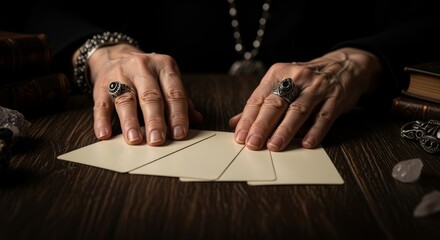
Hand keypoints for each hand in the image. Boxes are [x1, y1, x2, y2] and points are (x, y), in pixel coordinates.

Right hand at [79, 44, 202, 145]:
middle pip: (150, 96)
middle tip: (158, 140)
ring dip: (130, 122)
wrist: (115, 56)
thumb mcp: (167, 81)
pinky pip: (101, 104)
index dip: (178, 114)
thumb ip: (182, 100)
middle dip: (155, 120)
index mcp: (164, 67)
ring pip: (126, 100)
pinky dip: (102, 120)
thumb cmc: (148, 75)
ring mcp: (120, 76)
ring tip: (135, 140)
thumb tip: (197, 120)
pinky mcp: (102, 86)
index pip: (174, 93)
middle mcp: (142, 68)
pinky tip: (104, 134)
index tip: (179, 134)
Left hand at [229, 47, 381, 150]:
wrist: (344, 66)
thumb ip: (260, 104)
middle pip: (276, 103)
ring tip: (274, 146)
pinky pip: (324, 116)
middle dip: (262, 125)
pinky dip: (315, 131)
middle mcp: (297, 78)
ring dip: (285, 130)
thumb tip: (235, 123)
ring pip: (298, 110)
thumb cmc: (305, 80)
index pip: (259, 98)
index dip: (248, 118)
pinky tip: (306, 143)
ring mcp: (317, 87)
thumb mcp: (281, 84)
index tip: (240, 136)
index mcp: (278, 73)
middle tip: (253, 143)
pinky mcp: (335, 98)